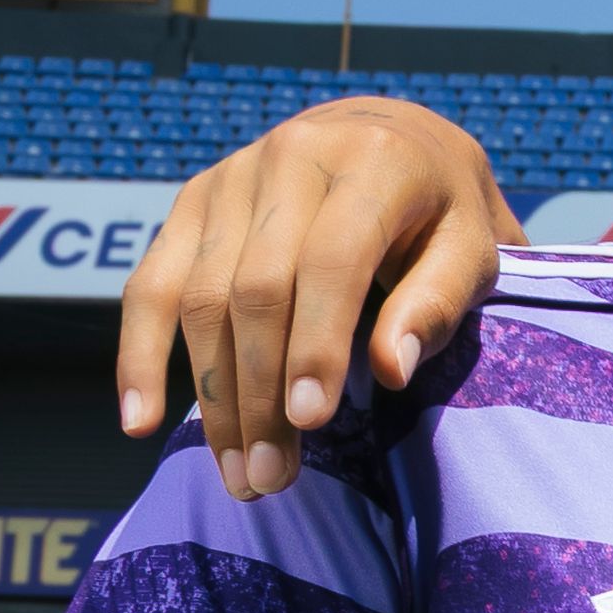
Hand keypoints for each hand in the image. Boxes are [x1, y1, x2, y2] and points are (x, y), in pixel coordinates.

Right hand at [114, 95, 523, 499]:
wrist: (390, 135)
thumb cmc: (443, 211)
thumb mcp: (473, 247)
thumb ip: (438, 302)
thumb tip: (391, 370)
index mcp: (372, 161)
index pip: (331, 259)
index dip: (317, 343)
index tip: (311, 422)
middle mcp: (291, 157)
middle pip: (256, 288)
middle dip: (260, 392)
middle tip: (272, 477)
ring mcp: (231, 178)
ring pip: (200, 296)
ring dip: (213, 395)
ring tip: (238, 474)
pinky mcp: (191, 202)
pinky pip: (150, 283)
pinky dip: (140, 355)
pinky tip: (139, 421)